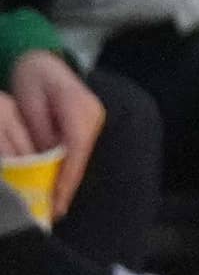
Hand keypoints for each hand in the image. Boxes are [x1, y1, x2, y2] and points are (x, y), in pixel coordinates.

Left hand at [3, 51, 103, 217]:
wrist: (39, 60)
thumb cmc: (32, 78)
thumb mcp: (29, 103)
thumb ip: (39, 131)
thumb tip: (45, 160)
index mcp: (80, 111)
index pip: (75, 151)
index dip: (66, 180)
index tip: (56, 205)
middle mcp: (93, 118)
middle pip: (80, 159)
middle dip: (66, 188)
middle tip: (51, 214)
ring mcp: (93, 121)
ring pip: (79, 158)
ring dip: (66, 182)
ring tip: (52, 206)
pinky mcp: (86, 126)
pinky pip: (77, 153)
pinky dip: (66, 171)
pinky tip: (55, 187)